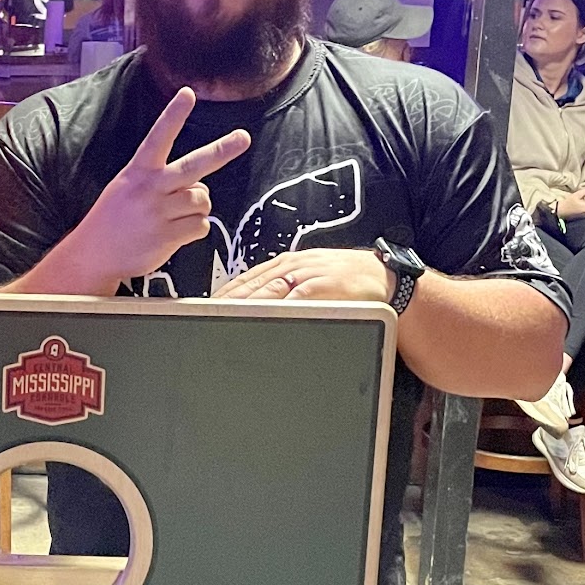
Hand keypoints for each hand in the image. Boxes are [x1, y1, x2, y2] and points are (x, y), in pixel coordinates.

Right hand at [69, 89, 250, 283]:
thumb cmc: (114, 219)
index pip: (159, 137)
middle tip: (243, 138)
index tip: (188, 94)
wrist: (95, 255)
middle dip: (222, 151)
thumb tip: (198, 185)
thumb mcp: (126, 186)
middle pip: (194, 165)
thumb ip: (160, 181)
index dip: (174, 115)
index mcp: (138, 171)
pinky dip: (195, 229)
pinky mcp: (168, 236)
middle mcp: (151, 188)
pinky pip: (201, 226)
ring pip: (202, 199)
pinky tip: (176, 232)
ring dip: (197, 207)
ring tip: (177, 215)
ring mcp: (160, 213)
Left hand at [215, 247, 393, 303]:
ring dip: (245, 304)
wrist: (382, 276)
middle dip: (226, 301)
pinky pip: (297, 297)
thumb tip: (252, 305)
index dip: (223, 294)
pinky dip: (280, 308)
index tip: (202, 308)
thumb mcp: (307, 279)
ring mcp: (307, 275)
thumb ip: (281, 289)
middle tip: (204, 317)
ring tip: (225, 319)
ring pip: (268, 289)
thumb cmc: (342, 280)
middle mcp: (291, 267)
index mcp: (284, 265)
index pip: (245, 279)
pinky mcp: (324, 286)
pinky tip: (266, 318)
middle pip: (250, 285)